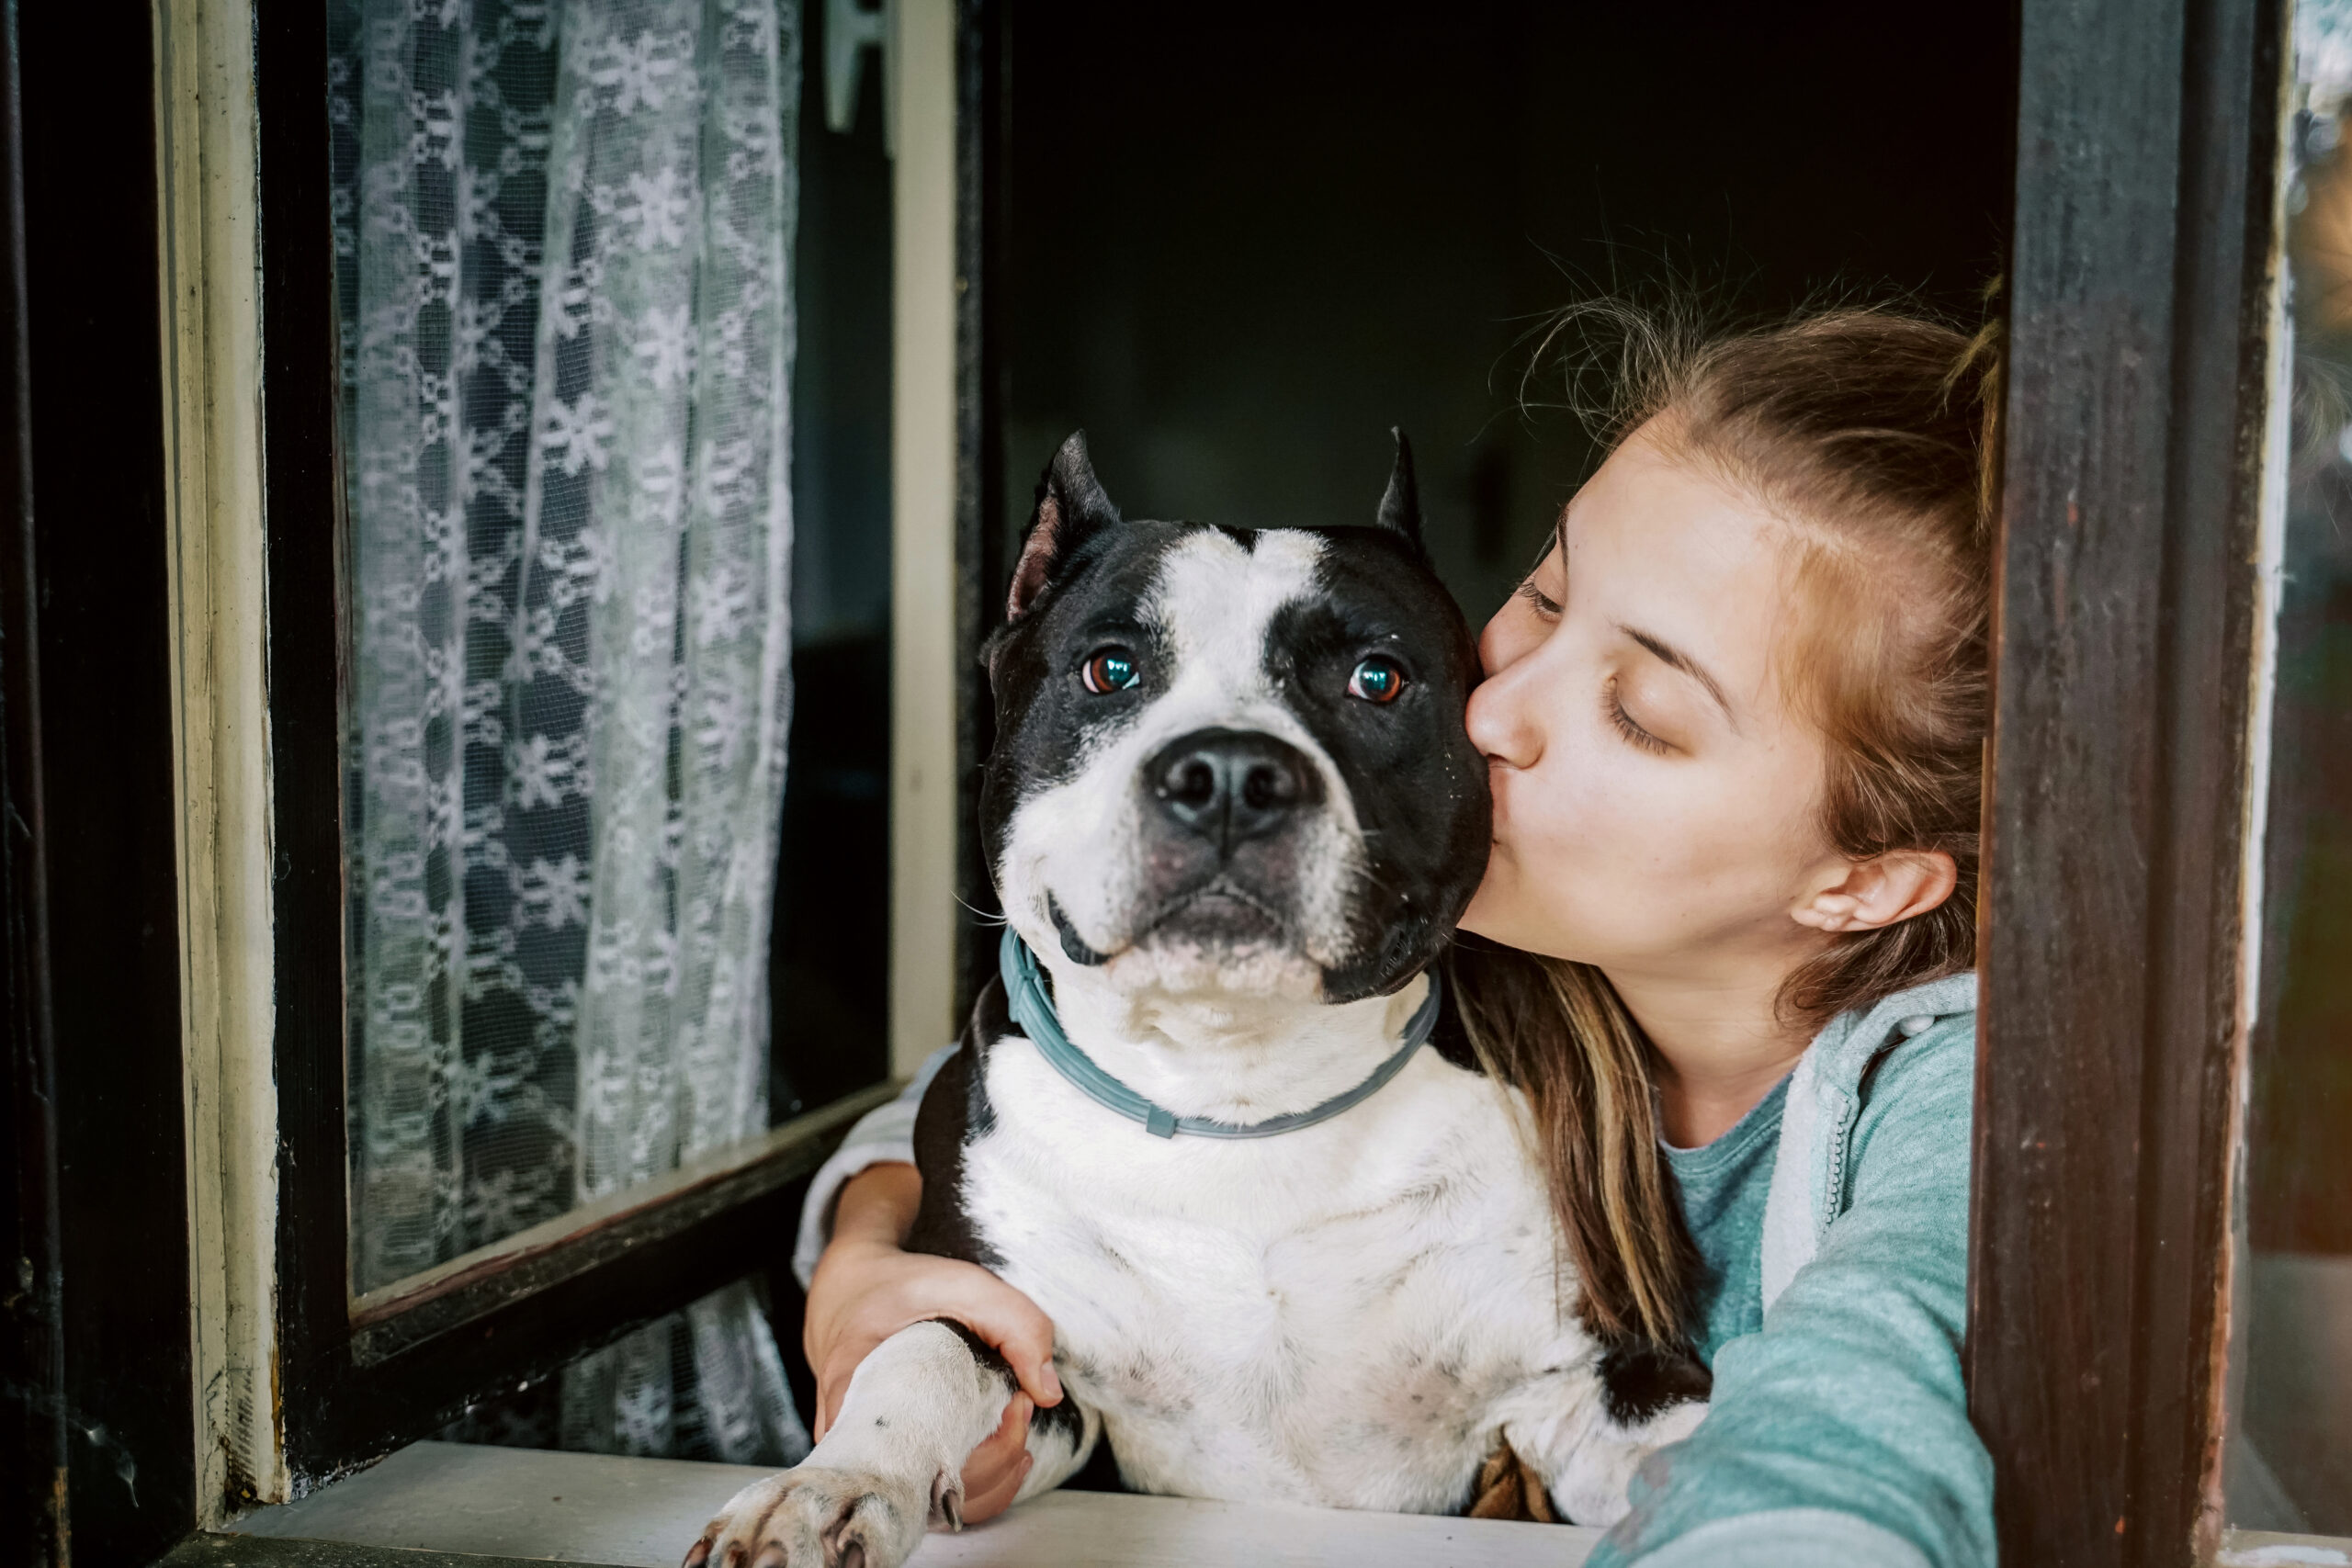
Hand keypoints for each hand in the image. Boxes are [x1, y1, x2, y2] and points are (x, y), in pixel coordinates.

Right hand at [802, 1164, 1060, 1522]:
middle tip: (1020, 1408)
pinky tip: (1006, 1458)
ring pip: (931, 1505)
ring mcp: (865, 1456)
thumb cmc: (899, 1288)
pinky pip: (929, 1496)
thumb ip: (1014, 1323)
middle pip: (929, 1493)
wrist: (847, 1292)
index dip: (984, 1451)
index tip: (1017, 1404)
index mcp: (855, 1395)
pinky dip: (974, 1485)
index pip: (920, 1461)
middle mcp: (851, 1440)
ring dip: (988, 1480)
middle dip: (994, 1462)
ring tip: (1017, 1432)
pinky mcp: (884, 1459)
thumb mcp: (961, 1283)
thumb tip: (1048, 1394)